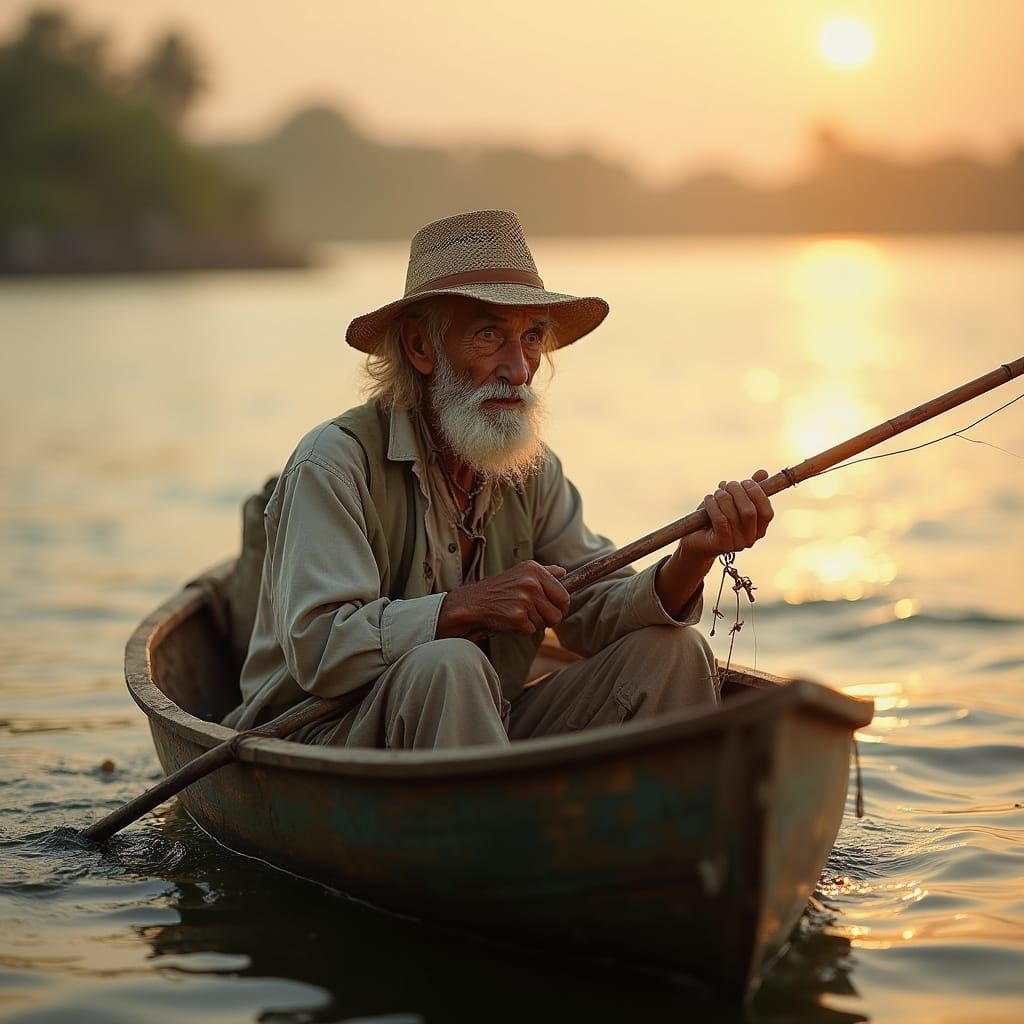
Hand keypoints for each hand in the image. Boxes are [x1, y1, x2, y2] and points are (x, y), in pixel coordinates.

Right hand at [436, 561, 570, 639]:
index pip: (564, 596)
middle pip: (557, 614)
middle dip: (548, 619)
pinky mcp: (516, 616)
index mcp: (535, 570)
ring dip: (533, 624)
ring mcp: (524, 599)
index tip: (554, 609)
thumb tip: (563, 572)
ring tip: (519, 614)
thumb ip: (545, 572)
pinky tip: (511, 620)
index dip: (561, 607)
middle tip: (534, 615)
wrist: (474, 601)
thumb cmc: (500, 588)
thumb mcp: (521, 572)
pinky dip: (522, 629)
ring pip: (545, 624)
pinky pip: (531, 630)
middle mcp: (531, 583)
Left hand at [680, 470, 773, 561]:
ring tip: (716, 493)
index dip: (758, 494)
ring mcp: (737, 544)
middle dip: (738, 492)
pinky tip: (708, 499)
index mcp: (759, 530)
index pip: (767, 512)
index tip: (745, 482)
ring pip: (733, 514)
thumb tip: (763, 473)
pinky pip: (720, 520)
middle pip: (749, 511)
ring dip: (723, 497)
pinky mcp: (721, 544)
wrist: (694, 539)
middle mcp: (750, 539)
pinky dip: (713, 505)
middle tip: (727, 485)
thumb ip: (749, 489)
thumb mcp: (732, 501)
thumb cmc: (714, 517)